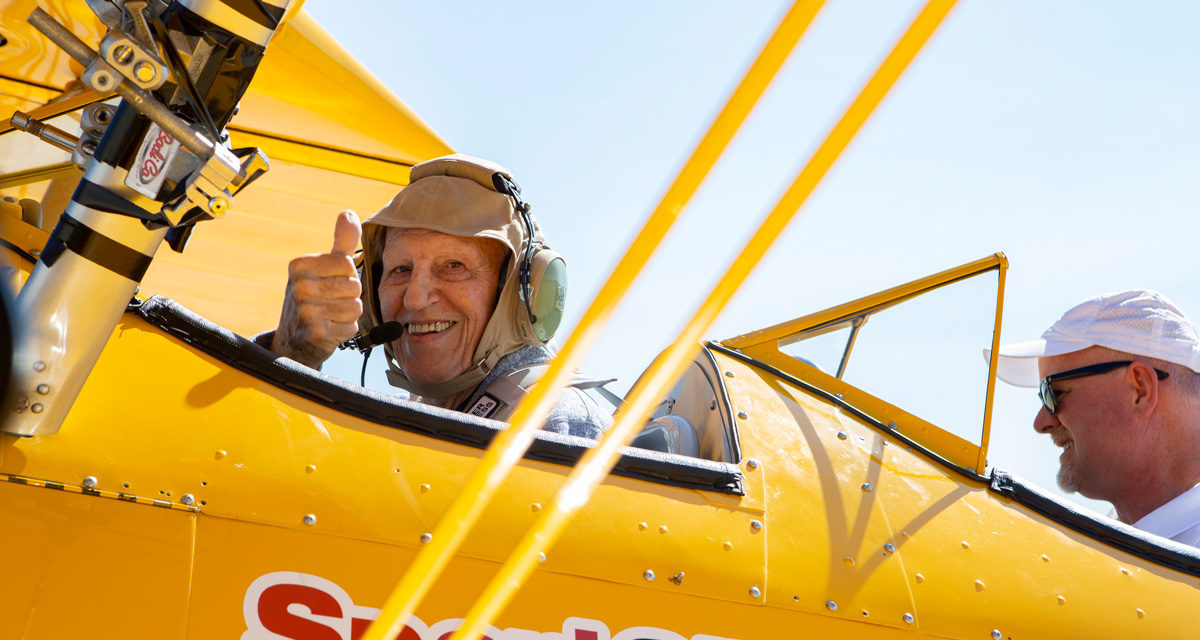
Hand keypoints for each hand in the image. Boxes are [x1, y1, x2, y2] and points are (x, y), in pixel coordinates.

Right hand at [270, 210, 362, 368]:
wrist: (294, 339)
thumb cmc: (313, 297)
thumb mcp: (324, 266)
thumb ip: (341, 241)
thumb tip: (349, 213)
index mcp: (299, 265)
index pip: (347, 263)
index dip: (346, 275)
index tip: (329, 283)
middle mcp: (299, 286)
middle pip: (354, 286)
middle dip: (349, 296)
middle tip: (329, 302)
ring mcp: (305, 310)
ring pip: (356, 306)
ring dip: (349, 313)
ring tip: (330, 315)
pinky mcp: (316, 333)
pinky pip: (351, 326)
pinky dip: (345, 329)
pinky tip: (329, 328)